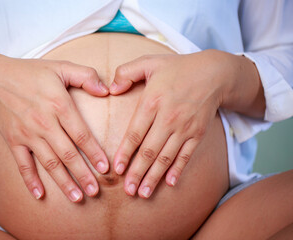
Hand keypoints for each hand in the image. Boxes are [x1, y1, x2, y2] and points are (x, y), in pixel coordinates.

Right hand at [0, 54, 108, 201]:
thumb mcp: (61, 66)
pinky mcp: (13, 141)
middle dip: (82, 174)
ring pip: (49, 163)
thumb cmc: (31, 73)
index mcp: (59, 105)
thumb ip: (86, 76)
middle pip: (67, 154)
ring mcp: (27, 134)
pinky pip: (22, 164)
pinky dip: (30, 180)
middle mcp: (44, 123)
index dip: (94, 153)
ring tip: (77, 197)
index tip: (105, 168)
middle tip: (96, 191)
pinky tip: (39, 195)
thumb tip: (107, 90)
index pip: (81, 135)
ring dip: (63, 182)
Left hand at [109, 50, 241, 197]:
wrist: (214, 73)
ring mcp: (184, 128)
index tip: (116, 170)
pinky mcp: (197, 133)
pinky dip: (178, 170)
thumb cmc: (177, 68)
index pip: (134, 134)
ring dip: (154, 177)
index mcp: (152, 102)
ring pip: (166, 158)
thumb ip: (126, 72)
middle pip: (149, 151)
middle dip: (137, 173)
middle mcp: (168, 118)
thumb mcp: (149, 62)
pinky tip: (170, 183)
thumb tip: (110, 89)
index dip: (124, 154)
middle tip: (128, 191)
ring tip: (144, 193)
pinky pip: (186, 156)